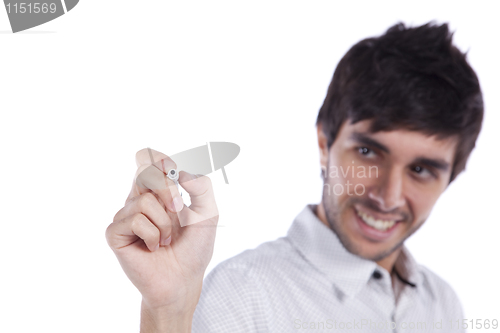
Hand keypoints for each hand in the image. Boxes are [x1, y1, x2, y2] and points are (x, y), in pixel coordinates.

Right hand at [105, 148, 218, 314]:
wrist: (184, 279)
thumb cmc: (194, 247)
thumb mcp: (208, 213)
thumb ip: (202, 186)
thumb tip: (180, 173)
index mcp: (158, 190)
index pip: (148, 158)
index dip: (158, 157)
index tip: (172, 169)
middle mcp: (138, 198)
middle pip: (144, 170)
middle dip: (167, 188)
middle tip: (178, 209)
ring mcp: (124, 215)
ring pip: (144, 200)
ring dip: (165, 223)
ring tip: (167, 239)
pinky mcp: (115, 233)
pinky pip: (135, 220)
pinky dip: (153, 235)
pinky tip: (153, 247)